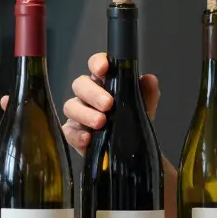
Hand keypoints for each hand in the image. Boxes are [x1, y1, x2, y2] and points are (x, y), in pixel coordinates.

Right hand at [0, 52, 159, 155]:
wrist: (129, 153)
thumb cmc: (131, 123)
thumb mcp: (143, 109)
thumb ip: (146, 94)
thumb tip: (149, 79)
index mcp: (104, 83)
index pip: (96, 66)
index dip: (97, 63)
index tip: (103, 69)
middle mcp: (87, 96)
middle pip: (80, 84)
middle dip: (93, 93)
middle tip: (108, 104)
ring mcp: (77, 114)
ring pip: (70, 106)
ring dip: (85, 113)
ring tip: (101, 123)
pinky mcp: (72, 133)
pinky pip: (67, 131)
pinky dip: (77, 134)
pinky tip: (88, 139)